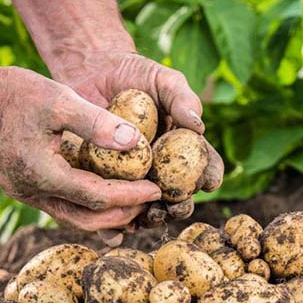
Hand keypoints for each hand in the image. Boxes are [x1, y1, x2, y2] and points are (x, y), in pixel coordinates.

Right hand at [0, 65, 161, 230]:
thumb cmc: (12, 93)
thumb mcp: (59, 100)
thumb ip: (97, 123)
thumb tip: (136, 143)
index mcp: (42, 174)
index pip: (98, 197)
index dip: (132, 196)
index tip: (157, 190)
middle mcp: (32, 193)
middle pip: (88, 219)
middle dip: (123, 214)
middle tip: (150, 202)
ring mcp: (25, 193)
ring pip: (74, 218)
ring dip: (107, 216)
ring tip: (135, 204)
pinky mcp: (23, 188)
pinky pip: (62, 207)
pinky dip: (88, 207)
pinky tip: (106, 198)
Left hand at [57, 51, 223, 242]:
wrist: (93, 72)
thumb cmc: (136, 74)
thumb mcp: (164, 80)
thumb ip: (183, 100)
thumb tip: (198, 127)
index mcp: (184, 148)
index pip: (205, 167)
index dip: (210, 177)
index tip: (208, 182)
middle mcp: (163, 168)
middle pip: (179, 196)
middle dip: (180, 206)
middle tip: (175, 205)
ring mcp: (135, 177)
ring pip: (148, 208)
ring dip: (151, 217)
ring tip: (147, 216)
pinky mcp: (106, 181)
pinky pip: (113, 207)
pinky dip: (115, 223)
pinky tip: (115, 230)